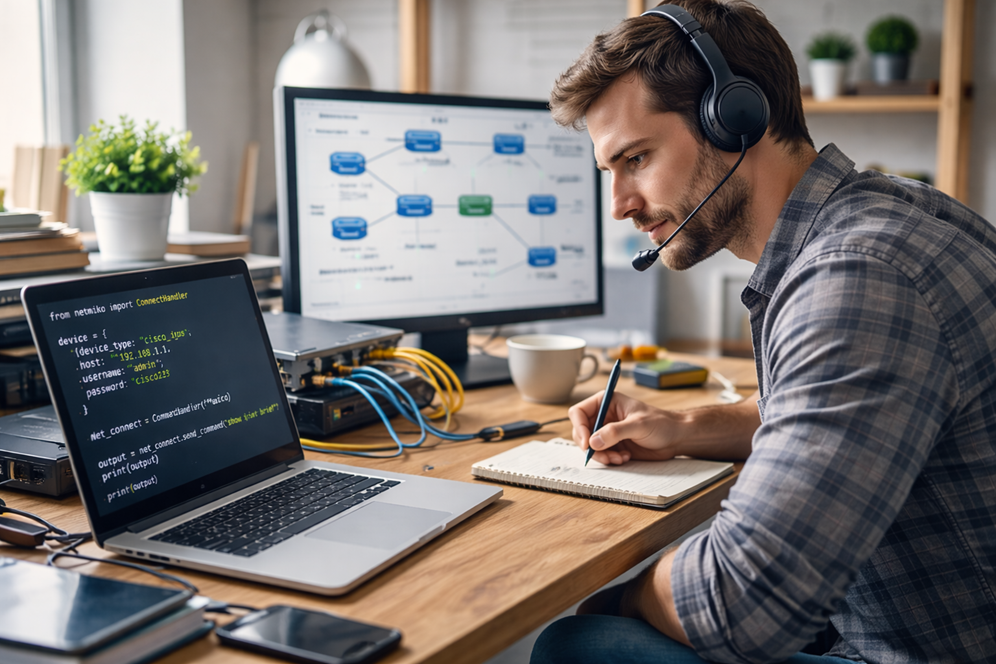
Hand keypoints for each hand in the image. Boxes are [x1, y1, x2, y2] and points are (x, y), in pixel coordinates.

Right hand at [568, 391, 683, 464]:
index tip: (588, 443)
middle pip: (581, 431)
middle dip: (590, 446)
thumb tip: (594, 441)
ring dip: (601, 455)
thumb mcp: (638, 425)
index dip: (580, 428)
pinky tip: (624, 458)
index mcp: (606, 402)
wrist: (676, 438)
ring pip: (589, 446)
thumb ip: (615, 432)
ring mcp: (607, 432)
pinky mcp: (613, 445)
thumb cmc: (661, 423)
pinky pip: (600, 454)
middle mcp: (603, 416)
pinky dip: (609, 459)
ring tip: (619, 458)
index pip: (579, 412)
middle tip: (604, 456)